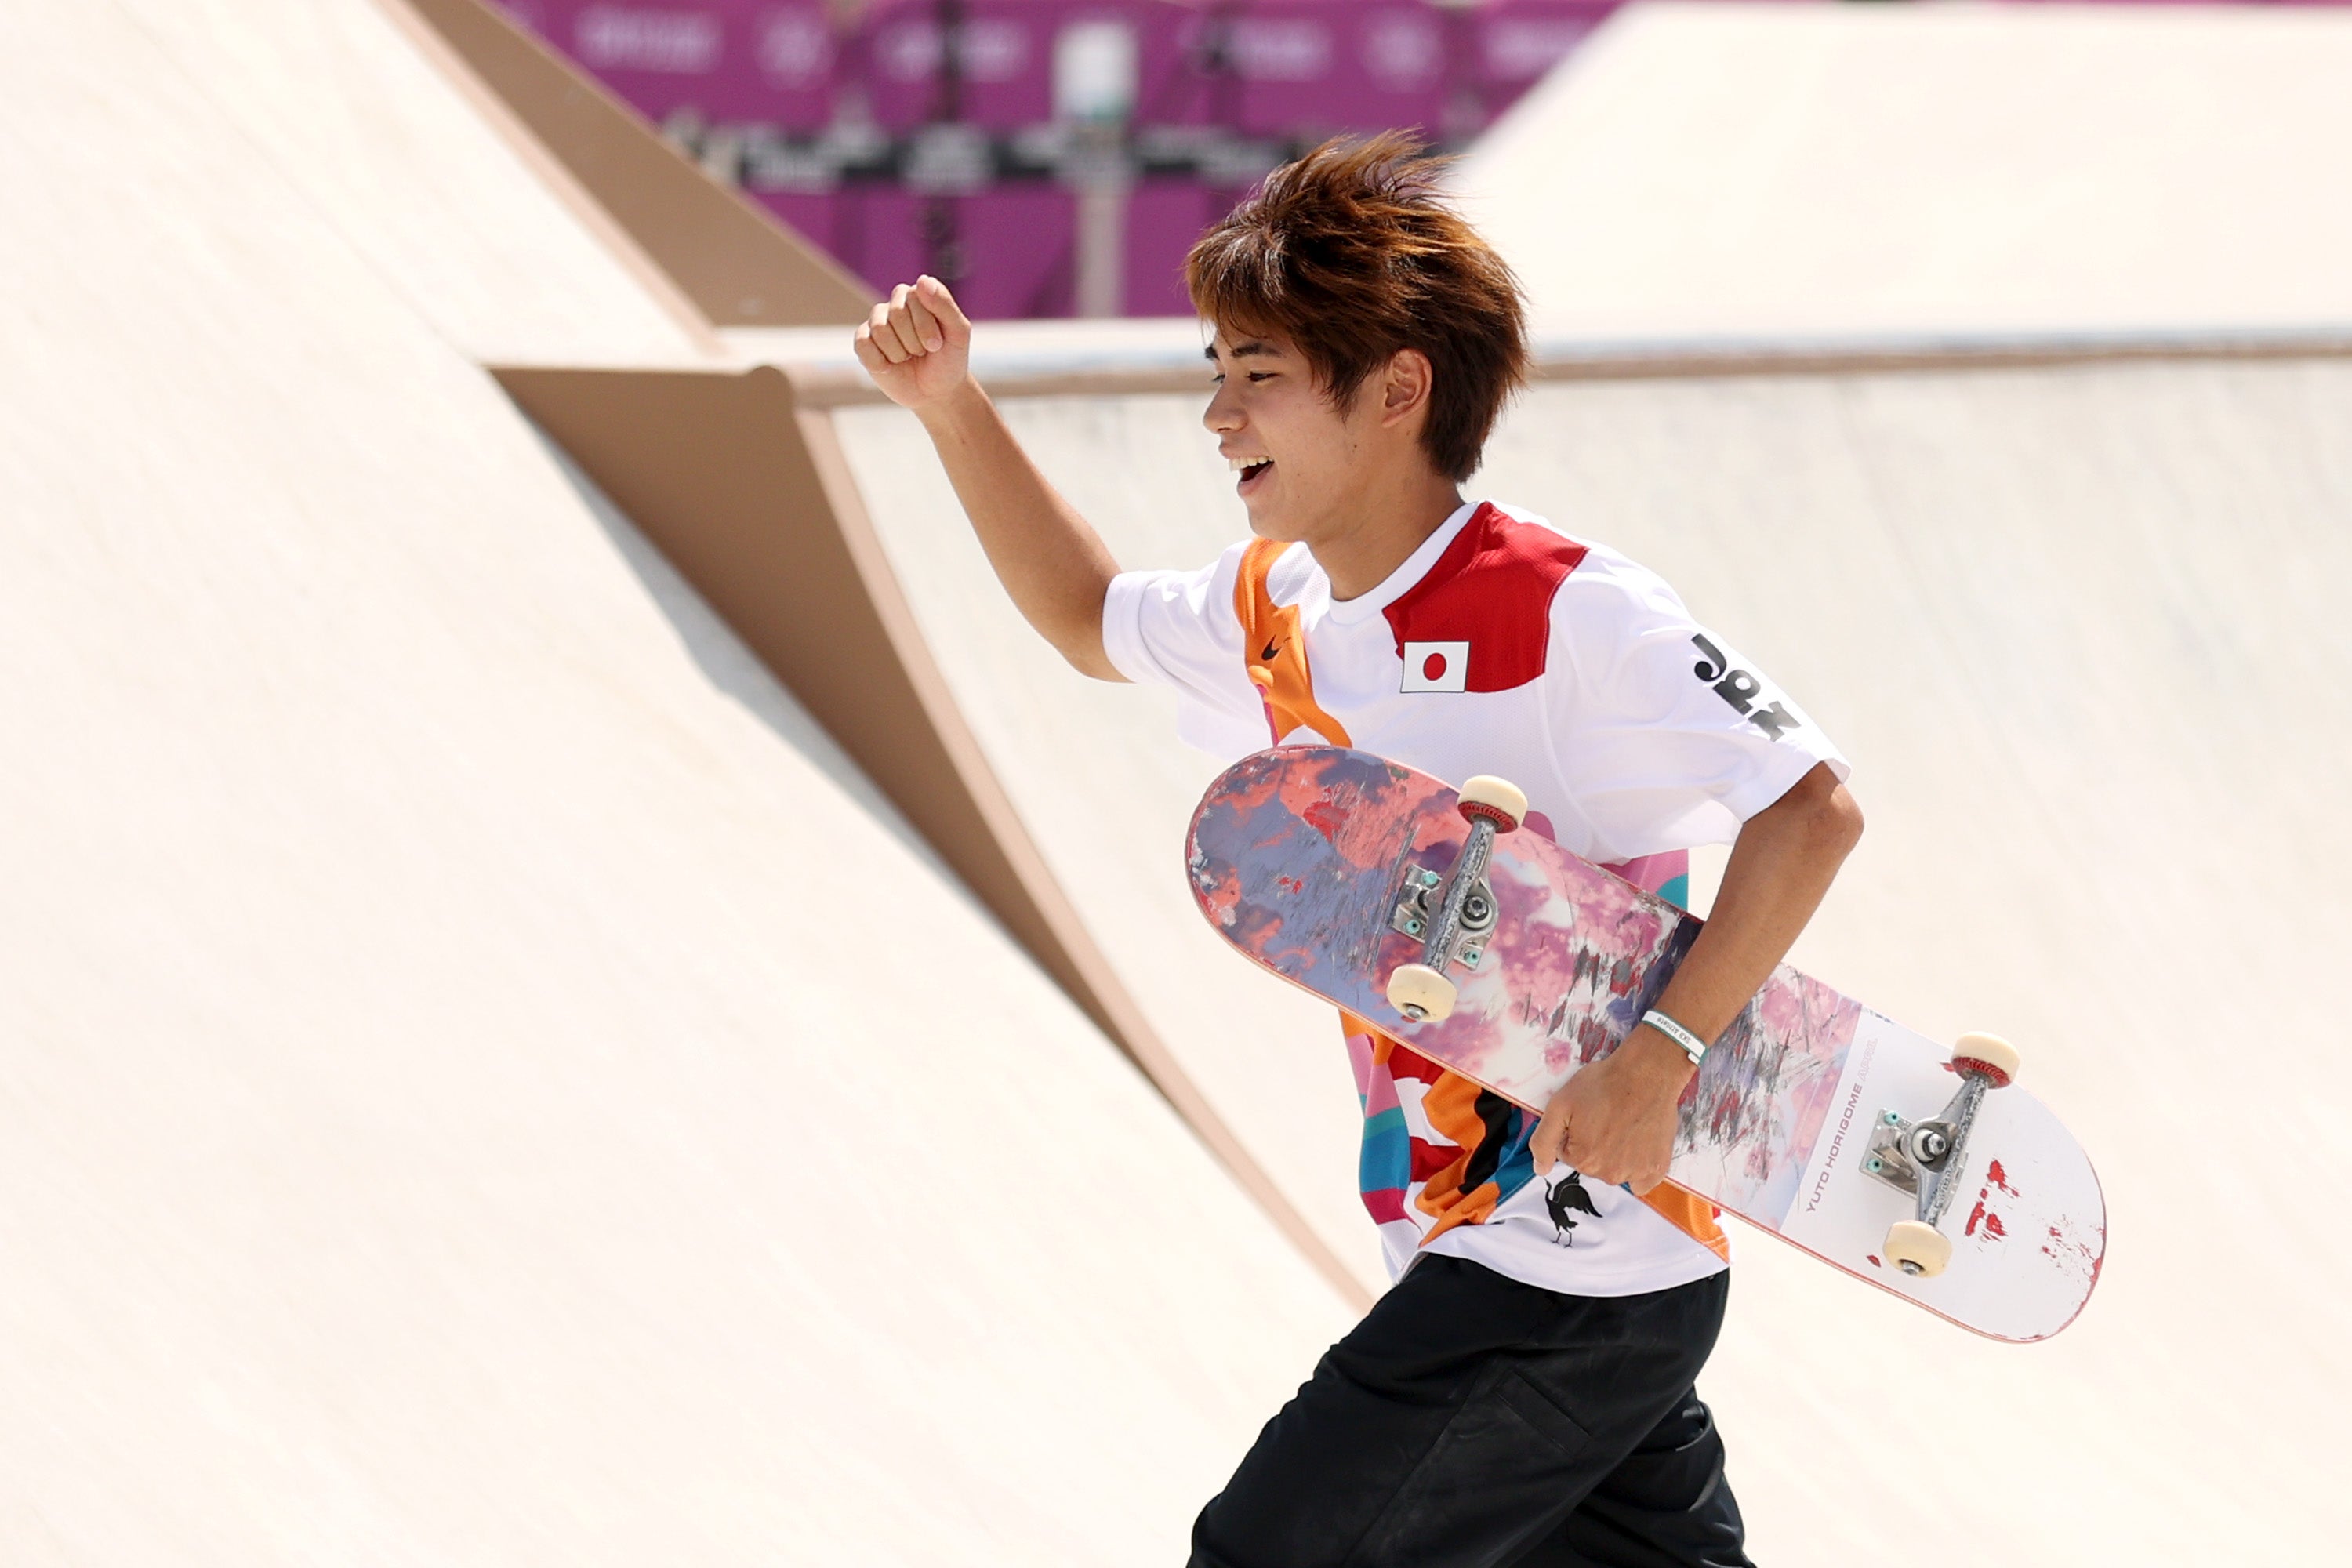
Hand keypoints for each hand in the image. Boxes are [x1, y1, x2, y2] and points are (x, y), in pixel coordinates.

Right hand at [852, 275, 973, 411]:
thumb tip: (921, 280)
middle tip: (922, 352)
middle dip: (914, 341)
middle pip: (896, 314)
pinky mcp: (863, 344)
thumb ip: (944, 304)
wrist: (937, 392)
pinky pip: (864, 344)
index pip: (915, 297)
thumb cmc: (949, 359)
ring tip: (908, 357)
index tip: (937, 345)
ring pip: (880, 329)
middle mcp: (894, 304)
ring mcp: (876, 323)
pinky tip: (891, 364)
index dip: (926, 326)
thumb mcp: (958, 332)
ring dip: (899, 352)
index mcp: (917, 295)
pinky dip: (880, 360)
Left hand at [1529, 1028, 1690, 1193]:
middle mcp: (1608, 1174)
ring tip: (1624, 1124)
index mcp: (1582, 1159)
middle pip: (1591, 1164)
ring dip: (1616, 1153)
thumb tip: (1540, 1169)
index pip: (1567, 1153)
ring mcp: (1635, 1173)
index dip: (1574, 1131)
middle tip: (1606, 1116)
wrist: (1647, 1074)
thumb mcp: (1560, 1105)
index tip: (1588, 1113)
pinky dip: (1638, 1166)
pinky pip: (1641, 1181)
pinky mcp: (1657, 1169)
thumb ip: (1543, 1141)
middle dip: (1594, 1142)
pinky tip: (1640, 1143)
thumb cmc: (1604, 1084)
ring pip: (1615, 1169)